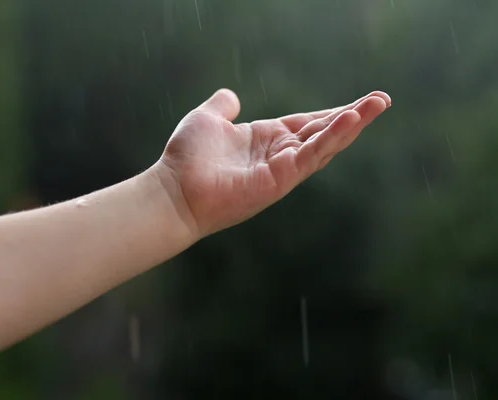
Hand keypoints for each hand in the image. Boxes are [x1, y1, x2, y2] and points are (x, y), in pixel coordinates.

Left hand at [155, 89, 390, 237]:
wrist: (172, 190)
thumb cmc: (186, 158)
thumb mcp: (207, 119)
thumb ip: (223, 106)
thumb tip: (232, 96)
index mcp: (265, 139)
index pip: (306, 124)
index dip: (331, 114)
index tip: (357, 104)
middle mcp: (278, 155)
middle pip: (323, 133)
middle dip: (353, 117)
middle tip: (382, 100)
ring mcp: (281, 170)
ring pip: (324, 144)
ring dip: (351, 125)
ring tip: (377, 105)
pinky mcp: (279, 180)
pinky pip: (310, 155)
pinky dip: (331, 137)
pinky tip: (351, 119)